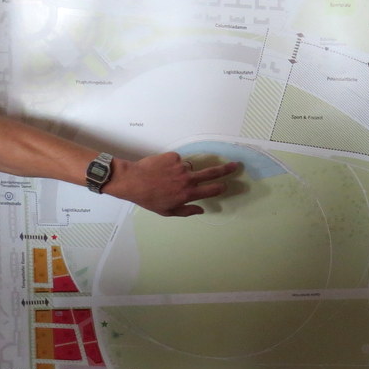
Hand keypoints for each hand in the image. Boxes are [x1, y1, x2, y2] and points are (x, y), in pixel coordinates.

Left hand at [107, 151, 239, 216]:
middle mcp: (187, 180)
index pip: (212, 190)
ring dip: (184, 171)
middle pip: (212, 173)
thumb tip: (202, 210)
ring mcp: (180, 167)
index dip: (221, 187)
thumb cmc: (149, 199)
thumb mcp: (167, 211)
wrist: (132, 181)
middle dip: (226, 169)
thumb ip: (187, 211)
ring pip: (190, 167)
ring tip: (167, 177)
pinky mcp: (173, 157)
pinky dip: (173, 164)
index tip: (227, 185)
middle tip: (236, 165)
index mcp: (187, 194)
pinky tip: (161, 169)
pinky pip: (178, 160)